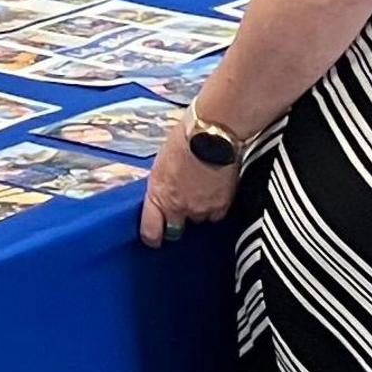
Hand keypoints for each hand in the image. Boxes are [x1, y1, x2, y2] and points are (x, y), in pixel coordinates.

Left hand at [140, 115, 240, 246]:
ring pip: (198, 221)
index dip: (153, 237)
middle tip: (182, 208)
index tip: (155, 238)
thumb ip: (162, 184)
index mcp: (158, 194)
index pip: (151, 230)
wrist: (214, 133)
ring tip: (203, 188)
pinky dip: (216, 206)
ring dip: (199, 210)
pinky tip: (216, 189)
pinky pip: (216, 215)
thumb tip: (164, 191)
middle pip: (175, 230)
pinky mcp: (220, 206)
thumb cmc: (186, 138)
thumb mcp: (163, 162)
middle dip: (177, 222)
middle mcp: (177, 207)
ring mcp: (200, 209)